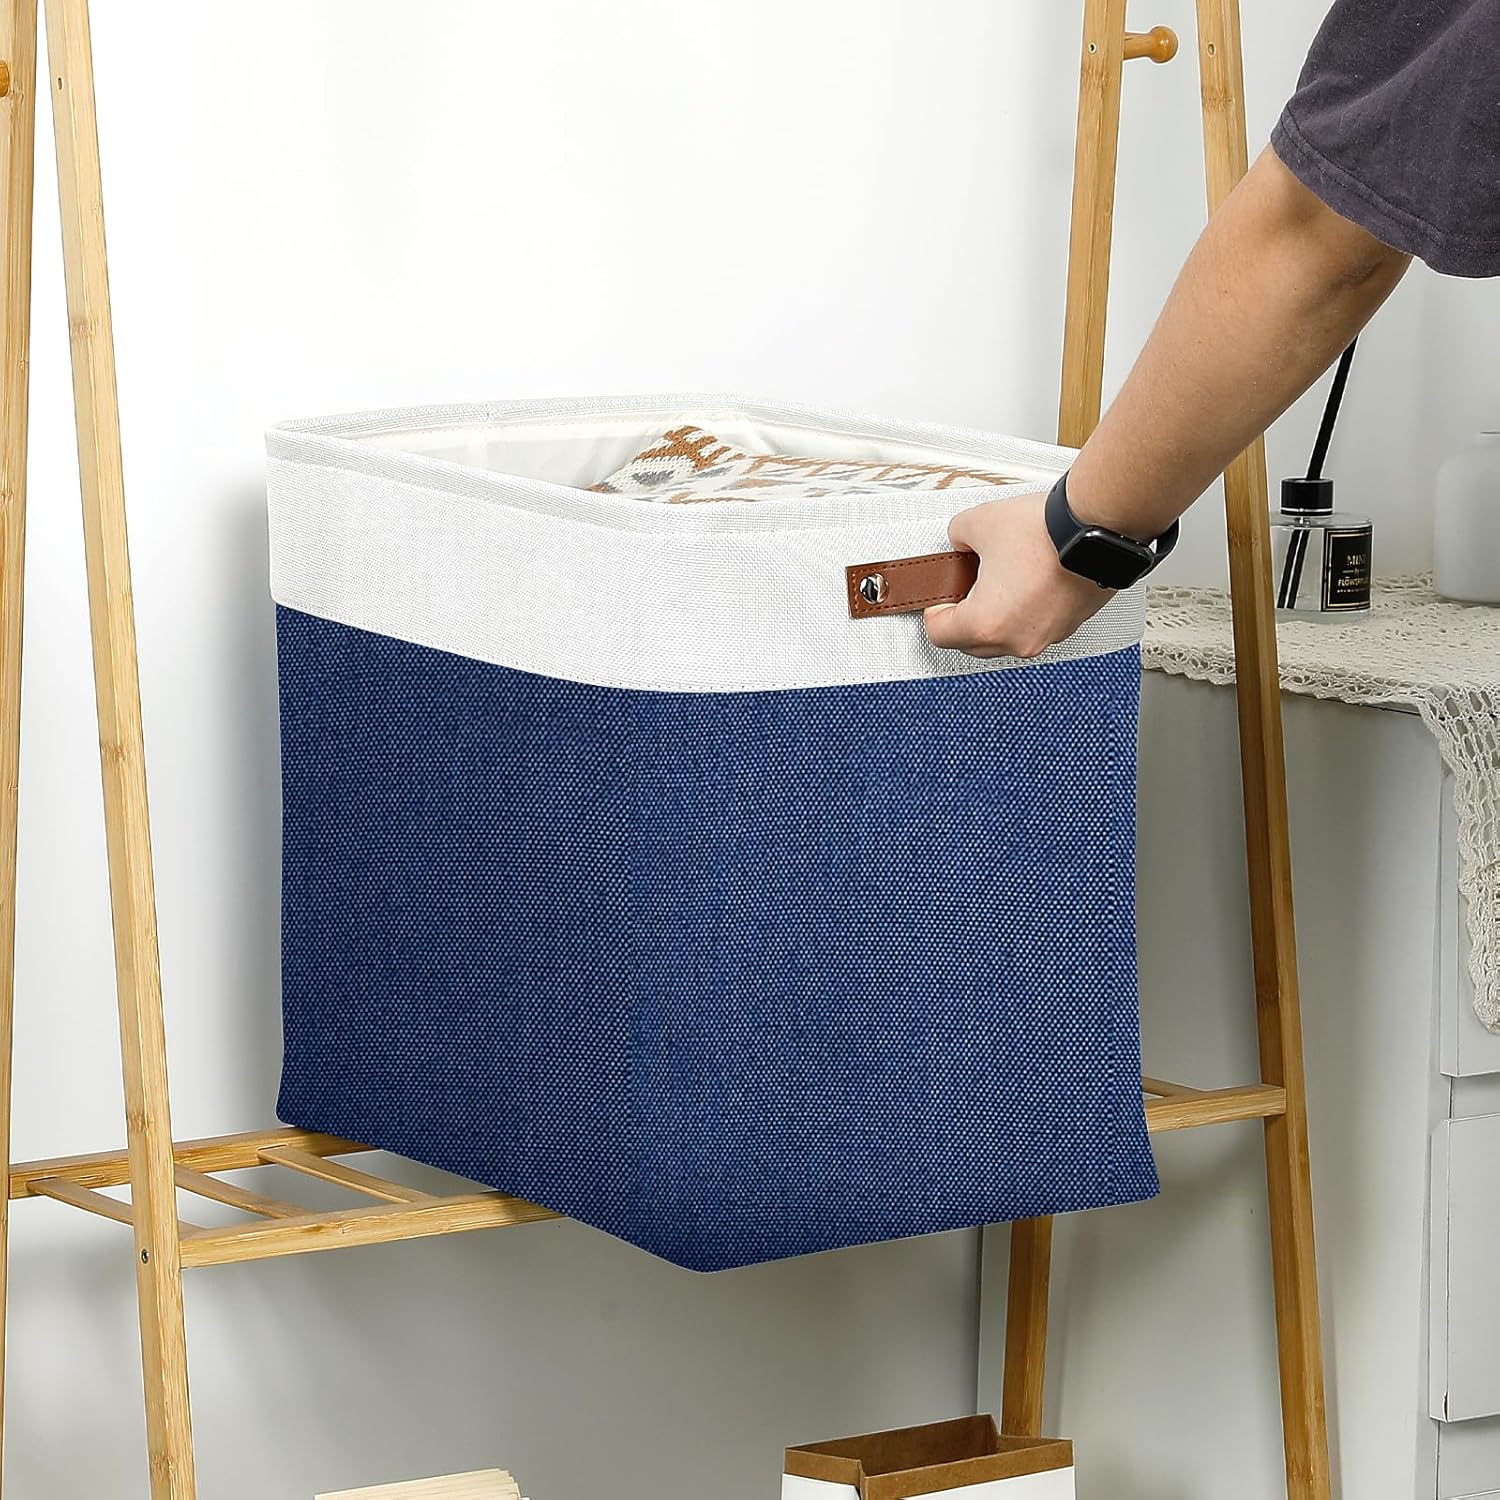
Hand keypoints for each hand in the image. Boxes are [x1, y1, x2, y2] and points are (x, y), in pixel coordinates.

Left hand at [922, 492, 1112, 658]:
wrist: (1101, 526)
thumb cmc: (1047, 531)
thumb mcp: (977, 523)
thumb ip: (956, 539)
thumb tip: (960, 544)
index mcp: (987, 625)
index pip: (938, 634)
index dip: (934, 607)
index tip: (940, 592)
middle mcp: (1018, 640)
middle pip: (972, 642)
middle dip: (964, 614)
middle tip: (967, 583)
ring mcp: (1048, 635)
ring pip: (1006, 635)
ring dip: (998, 612)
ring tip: (1002, 575)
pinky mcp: (1070, 624)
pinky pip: (1036, 625)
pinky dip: (1027, 608)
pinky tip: (1029, 578)